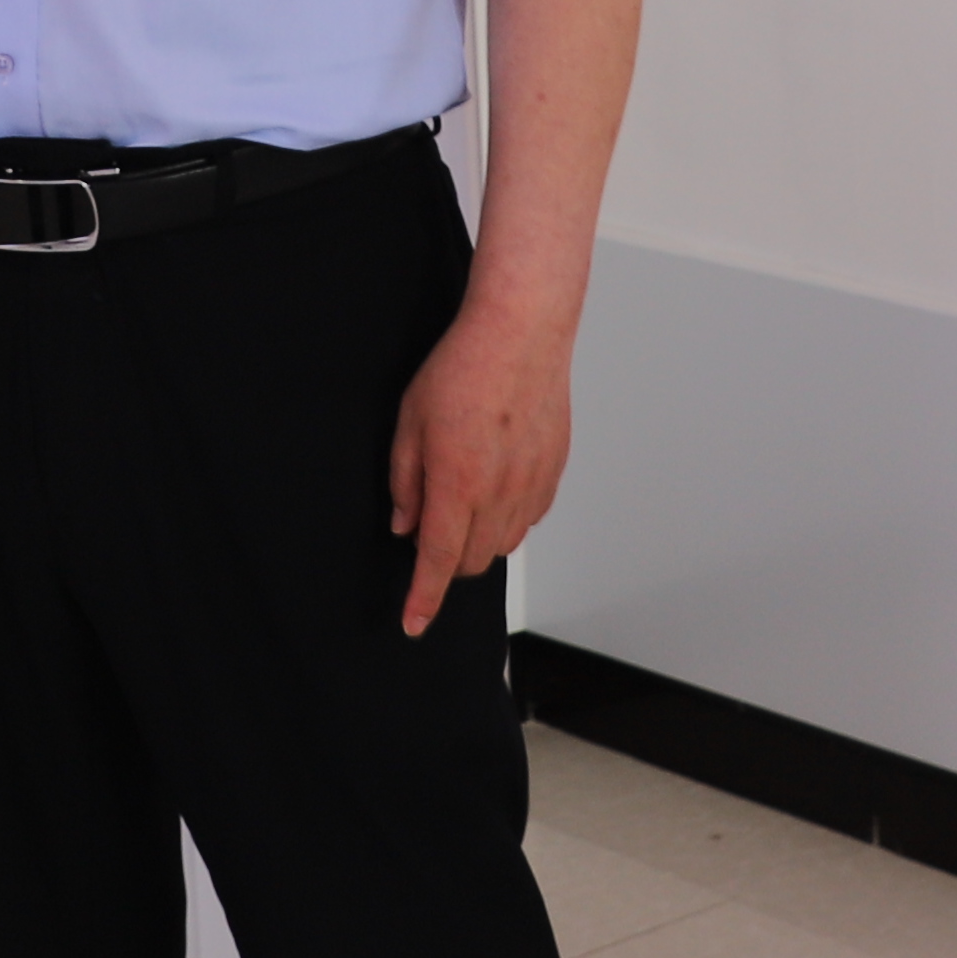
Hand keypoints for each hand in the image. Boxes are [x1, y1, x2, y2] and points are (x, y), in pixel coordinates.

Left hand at [383, 301, 575, 636]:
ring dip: (475, 543)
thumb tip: (404, 524)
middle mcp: (498, 494)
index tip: (413, 623)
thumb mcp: (410, 421)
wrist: (521, 334)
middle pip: (470, 562)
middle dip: (444, 563)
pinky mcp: (552, 474)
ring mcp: (530, 486)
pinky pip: (527, 520)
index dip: (422, 599)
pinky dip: (505, 521)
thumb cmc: (462, 368)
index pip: (436, 561)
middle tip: (427, 530)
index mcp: (457, 484)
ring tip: (460, 503)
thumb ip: (405, 480)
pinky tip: (492, 490)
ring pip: (501, 546)